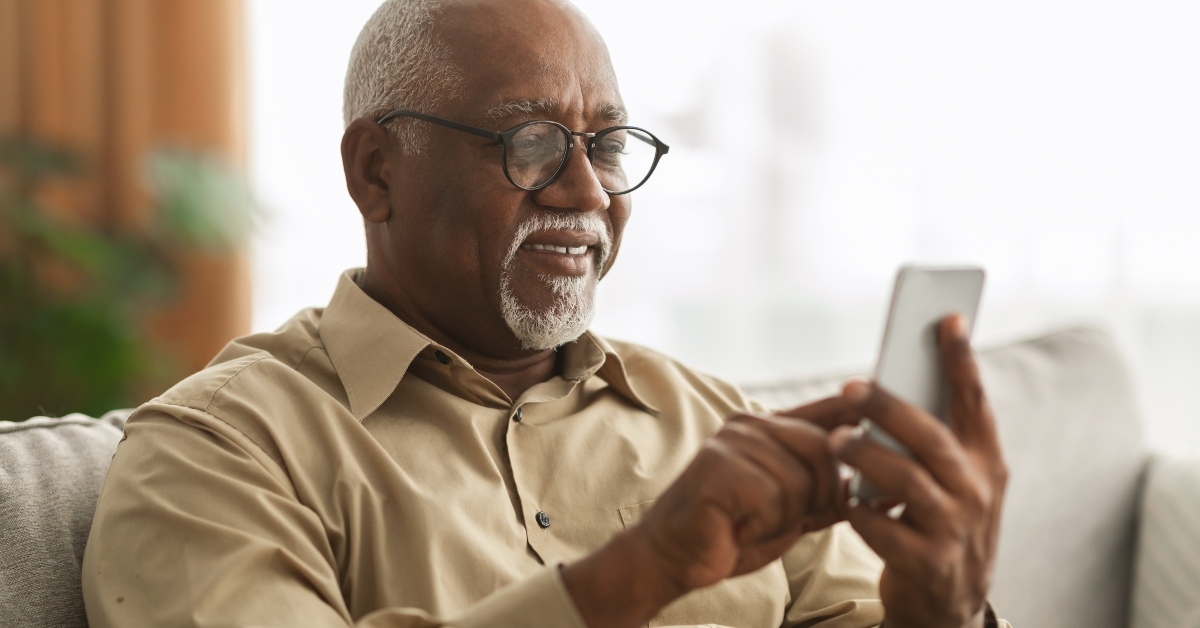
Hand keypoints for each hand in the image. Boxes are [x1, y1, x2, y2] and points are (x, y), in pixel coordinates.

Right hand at [562, 396, 858, 627]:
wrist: (675, 555)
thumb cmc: (731, 532)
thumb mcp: (791, 512)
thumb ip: (827, 494)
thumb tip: (881, 489)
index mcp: (767, 427)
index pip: (826, 410)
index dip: (857, 416)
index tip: (884, 424)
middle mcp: (750, 424)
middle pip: (825, 449)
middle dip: (817, 496)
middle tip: (782, 518)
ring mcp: (732, 441)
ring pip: (801, 479)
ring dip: (785, 517)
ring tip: (752, 522)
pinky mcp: (719, 465)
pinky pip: (773, 497)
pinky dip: (762, 524)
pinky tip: (737, 527)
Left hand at [831, 315, 1007, 627]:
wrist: (950, 607)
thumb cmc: (941, 525)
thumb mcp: (954, 482)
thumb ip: (934, 440)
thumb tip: (890, 384)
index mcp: (986, 461)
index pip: (975, 401)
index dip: (960, 359)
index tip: (946, 318)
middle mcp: (978, 491)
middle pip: (932, 437)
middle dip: (890, 408)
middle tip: (852, 387)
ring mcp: (955, 530)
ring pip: (907, 481)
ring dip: (866, 457)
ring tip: (836, 440)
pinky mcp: (929, 564)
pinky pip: (884, 529)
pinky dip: (860, 511)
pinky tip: (845, 500)